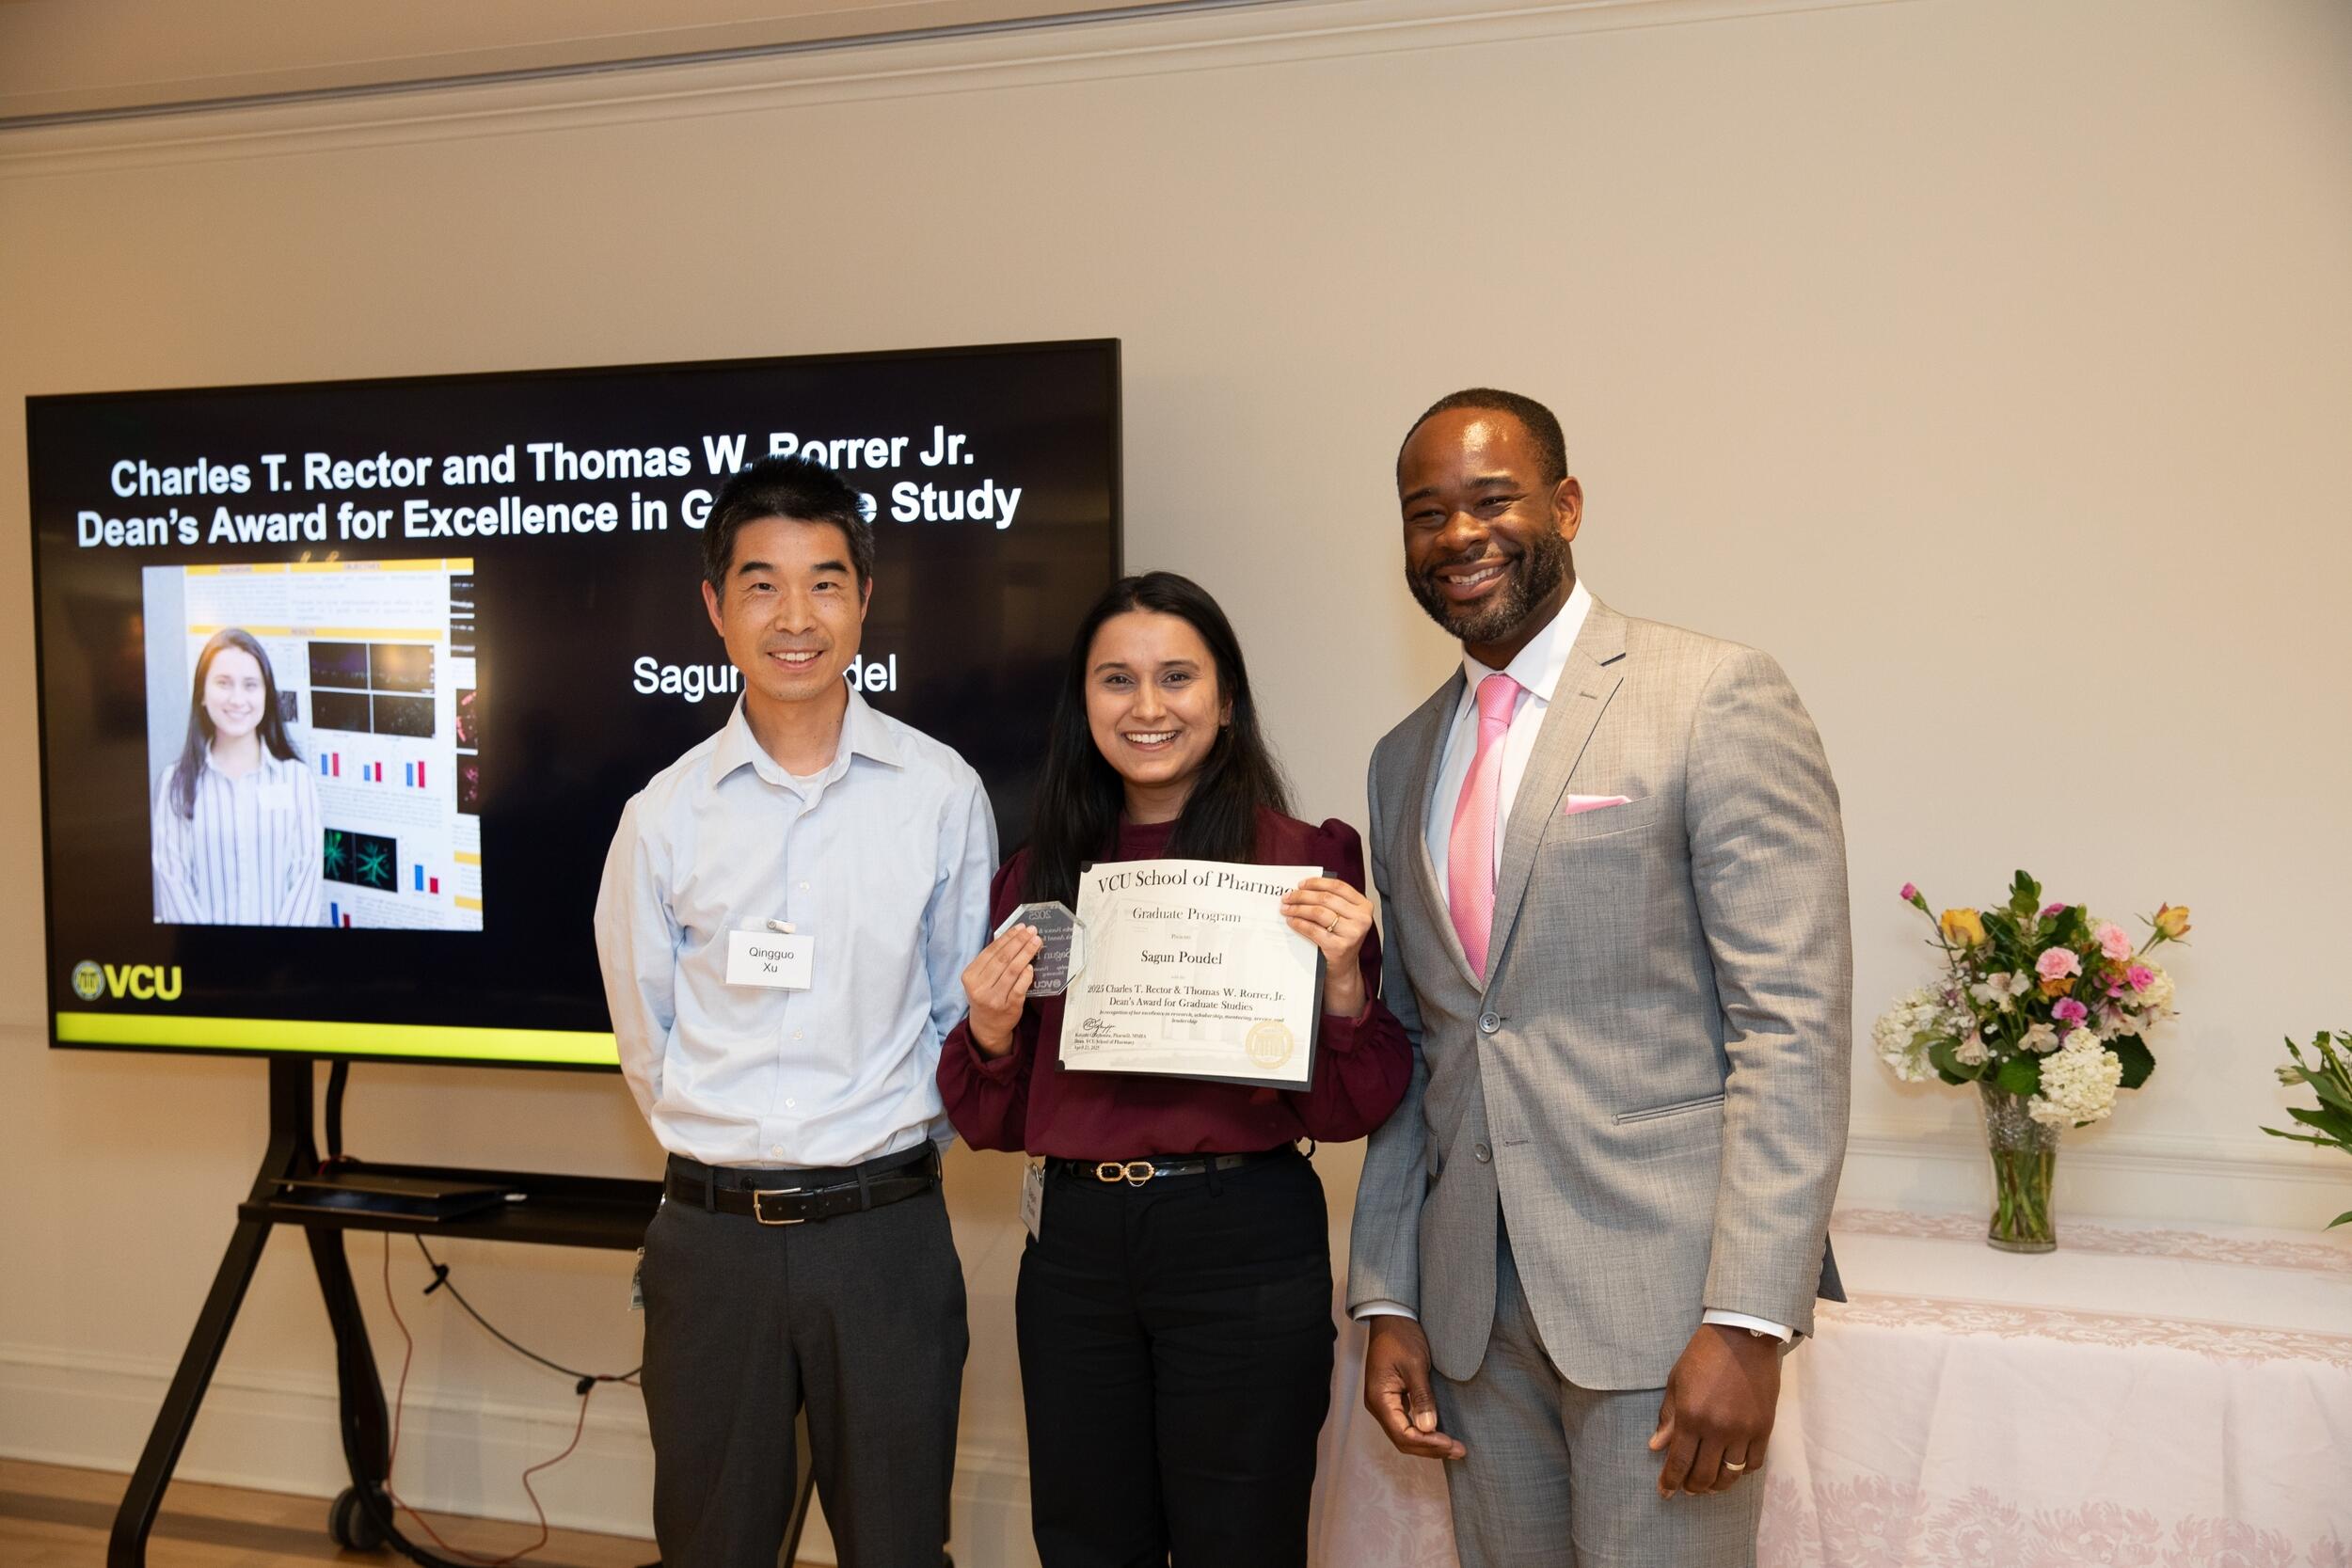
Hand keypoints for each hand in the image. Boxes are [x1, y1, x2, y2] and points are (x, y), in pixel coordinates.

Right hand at [961, 924, 1042, 1057]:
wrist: (987, 1027)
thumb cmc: (986, 997)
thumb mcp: (980, 980)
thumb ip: (991, 962)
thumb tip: (1013, 937)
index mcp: (970, 976)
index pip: (991, 952)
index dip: (1007, 938)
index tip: (1020, 928)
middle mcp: (979, 987)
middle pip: (1002, 959)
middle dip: (1019, 942)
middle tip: (1031, 931)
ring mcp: (994, 998)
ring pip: (1012, 971)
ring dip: (1026, 953)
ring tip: (1036, 942)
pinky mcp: (1008, 1007)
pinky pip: (1019, 987)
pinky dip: (1026, 975)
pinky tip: (1031, 965)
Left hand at [1281, 876, 1374, 1016]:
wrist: (1344, 968)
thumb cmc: (1341, 938)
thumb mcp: (1344, 917)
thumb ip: (1332, 902)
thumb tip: (1303, 888)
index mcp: (1364, 906)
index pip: (1338, 886)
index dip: (1317, 883)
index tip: (1300, 884)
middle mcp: (1362, 918)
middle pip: (1325, 898)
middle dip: (1302, 896)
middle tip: (1287, 897)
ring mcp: (1352, 933)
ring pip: (1318, 912)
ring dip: (1298, 909)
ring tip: (1287, 909)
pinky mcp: (1340, 947)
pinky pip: (1313, 930)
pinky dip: (1299, 923)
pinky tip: (1291, 921)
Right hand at [1363, 1316, 1465, 1460]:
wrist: (1392, 1318)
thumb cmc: (1402, 1337)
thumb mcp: (1415, 1364)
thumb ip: (1422, 1397)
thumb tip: (1428, 1428)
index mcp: (1379, 1399)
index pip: (1402, 1434)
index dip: (1427, 1443)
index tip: (1451, 1442)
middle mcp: (1378, 1406)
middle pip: (1403, 1440)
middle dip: (1430, 1448)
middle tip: (1459, 1450)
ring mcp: (1384, 1404)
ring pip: (1404, 1435)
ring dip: (1428, 1443)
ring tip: (1453, 1447)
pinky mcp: (1392, 1399)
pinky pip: (1406, 1424)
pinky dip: (1423, 1432)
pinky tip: (1439, 1434)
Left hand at [1648, 1323, 1780, 1496]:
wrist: (1743, 1336)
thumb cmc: (1703, 1355)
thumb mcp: (1676, 1382)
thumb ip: (1668, 1418)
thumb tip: (1656, 1447)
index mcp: (1691, 1416)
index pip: (1679, 1462)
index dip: (1670, 1481)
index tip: (1665, 1492)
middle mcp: (1718, 1429)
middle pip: (1704, 1475)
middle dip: (1692, 1487)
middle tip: (1686, 1489)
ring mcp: (1744, 1430)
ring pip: (1730, 1474)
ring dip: (1716, 1485)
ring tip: (1708, 1485)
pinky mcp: (1764, 1428)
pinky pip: (1753, 1463)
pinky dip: (1741, 1471)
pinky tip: (1731, 1468)